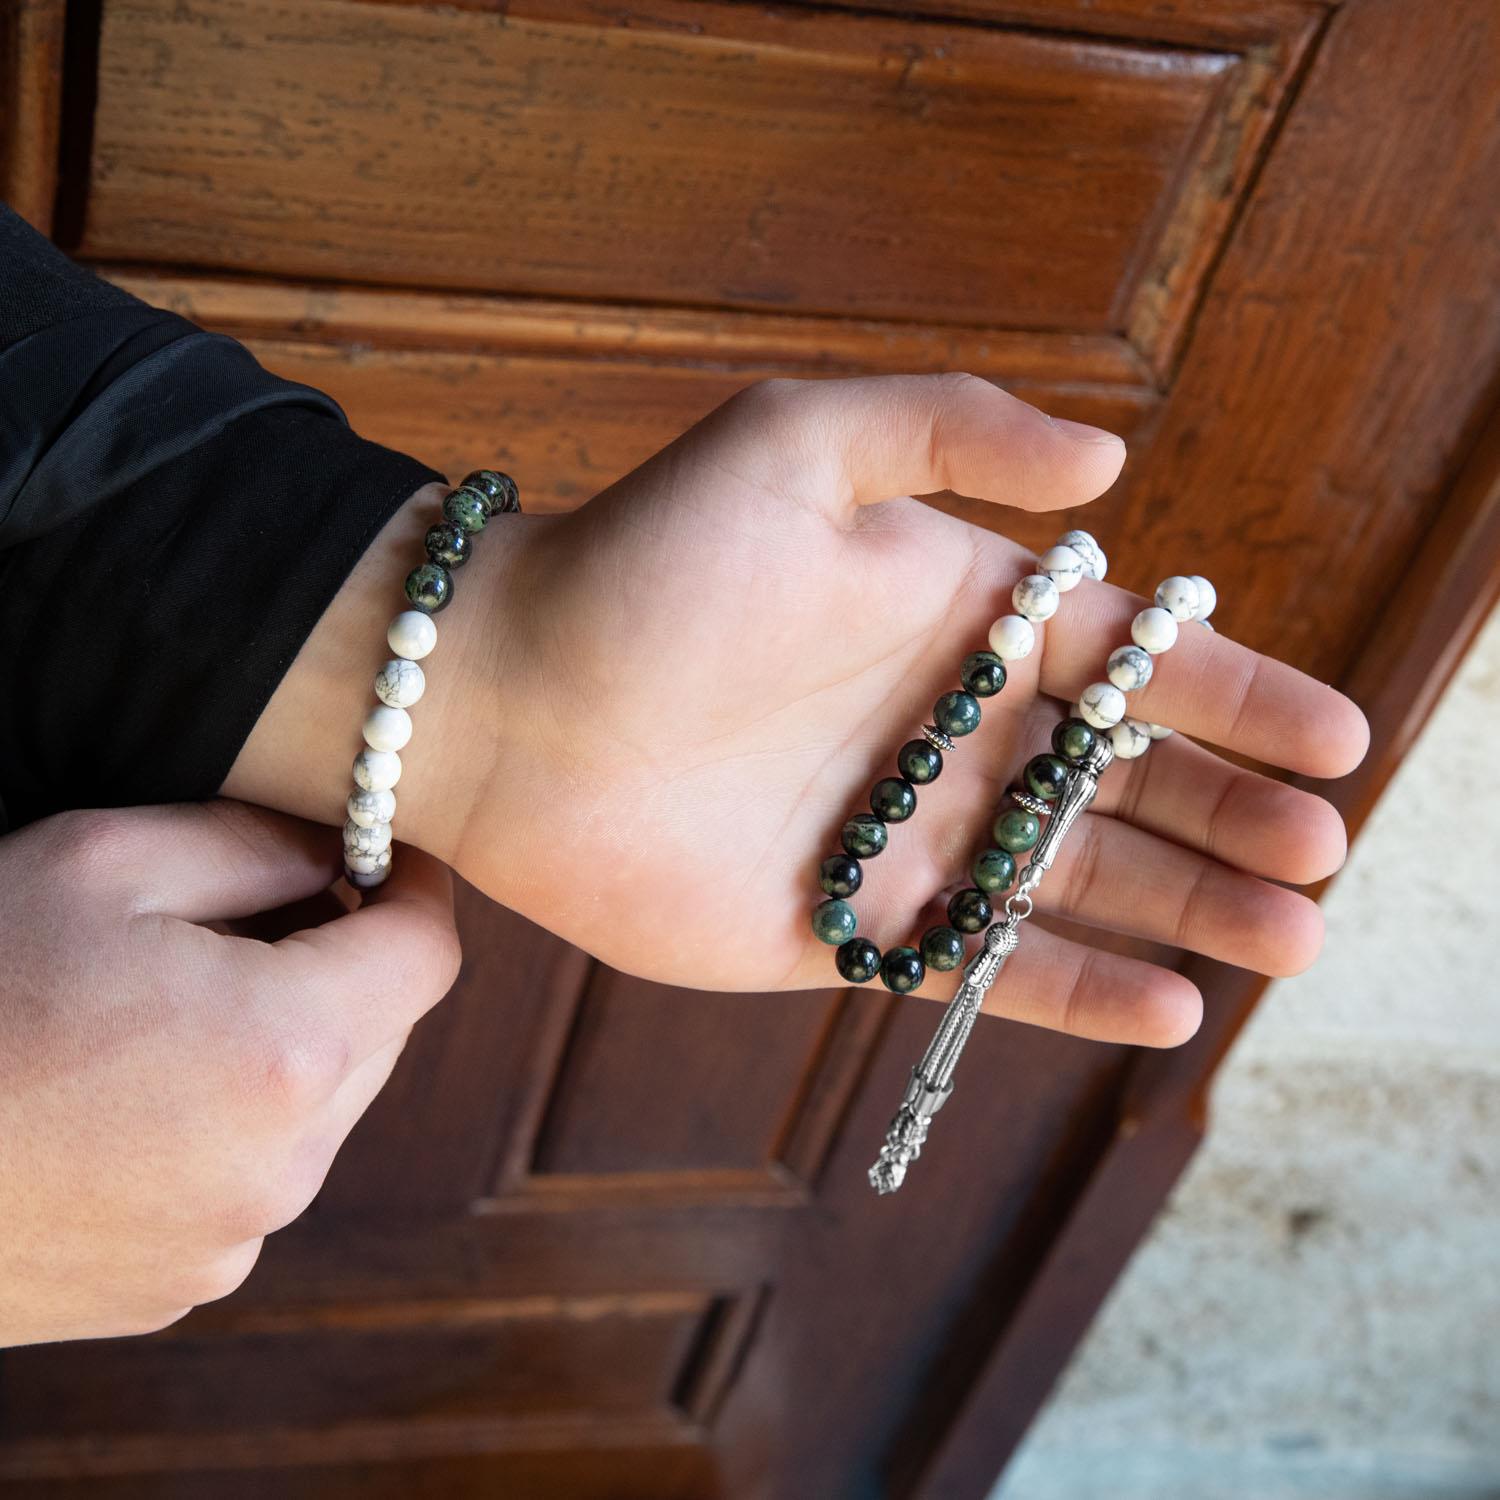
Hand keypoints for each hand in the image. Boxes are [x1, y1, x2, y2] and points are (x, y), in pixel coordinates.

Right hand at [0, 801, 459, 1345]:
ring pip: (321, 1111)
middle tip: (258, 917)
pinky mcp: (175, 1288)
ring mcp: (231, 1242)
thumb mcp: (98, 864)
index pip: (429, 954)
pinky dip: (229, 1125)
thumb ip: (257, 846)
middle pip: (381, 1033)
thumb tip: (341, 852)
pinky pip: (252, 1180)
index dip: (416, 891)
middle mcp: (284, 1166)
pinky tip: (130, 1094)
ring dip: (285, 1048)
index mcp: (287, 1051)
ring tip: (168, 1008)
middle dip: (343, 966)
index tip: (386, 858)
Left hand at [229, 374, 1367, 1047]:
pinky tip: (1165, 1002)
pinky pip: (975, 965)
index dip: (1231, 697)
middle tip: (1318, 852)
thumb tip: (1107, 463)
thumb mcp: (797, 445)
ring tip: (1291, 933)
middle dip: (1228, 815)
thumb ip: (950, 429)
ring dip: (1185, 906)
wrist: (500, 702)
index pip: (1123, 660)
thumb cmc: (641, 564)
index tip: (1333, 738)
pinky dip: (1068, 986)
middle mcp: (939, 729)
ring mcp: (897, 834)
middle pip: (1117, 781)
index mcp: (951, 616)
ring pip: (1069, 879)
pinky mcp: (840, 929)